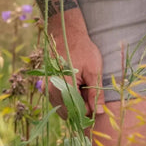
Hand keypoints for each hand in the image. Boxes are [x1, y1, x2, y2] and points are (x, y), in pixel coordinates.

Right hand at [44, 8, 103, 123]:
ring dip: (74, 104)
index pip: (77, 111)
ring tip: (82, 87)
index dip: (89, 109)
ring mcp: (47, 88)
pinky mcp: (46, 86)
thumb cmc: (82, 49)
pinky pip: (58, 101)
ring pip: (63, 108)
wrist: (66, 33)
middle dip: (81, 107)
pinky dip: (68, 98)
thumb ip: (96, 93)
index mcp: (63, 85)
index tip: (97, 101)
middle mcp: (51, 89)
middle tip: (90, 92)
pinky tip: (75, 86)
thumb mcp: (94, 70)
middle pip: (68, 112)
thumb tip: (100, 112)